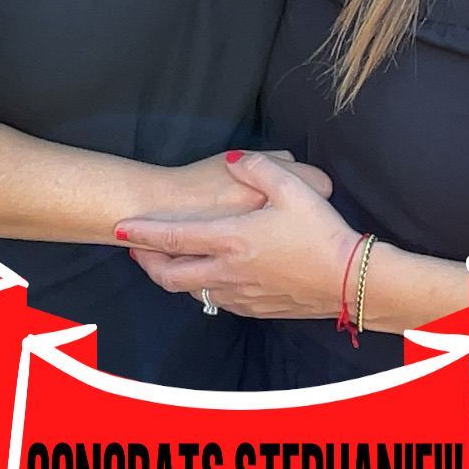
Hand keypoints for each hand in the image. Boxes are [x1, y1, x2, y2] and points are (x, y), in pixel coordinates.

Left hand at [117, 151, 357, 317]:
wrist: (350, 281)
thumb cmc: (322, 233)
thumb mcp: (294, 188)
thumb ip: (259, 167)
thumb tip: (236, 159)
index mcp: (232, 240)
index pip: (175, 237)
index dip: (143, 233)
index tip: (118, 229)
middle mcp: (228, 271)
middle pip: (171, 275)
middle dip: (147, 262)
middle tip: (134, 249)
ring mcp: (240, 295)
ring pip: (191, 292)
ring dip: (173, 276)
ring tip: (167, 261)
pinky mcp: (255, 309)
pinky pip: (216, 301)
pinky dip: (201, 288)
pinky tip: (208, 277)